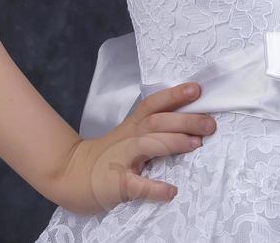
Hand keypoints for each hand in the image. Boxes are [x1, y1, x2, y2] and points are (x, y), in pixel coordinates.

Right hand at [44, 82, 216, 215]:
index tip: (197, 89)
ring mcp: (120, 160)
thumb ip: (155, 129)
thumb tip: (194, 124)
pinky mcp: (115, 184)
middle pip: (156, 122)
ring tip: (197, 144)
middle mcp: (128, 138)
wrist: (69, 174)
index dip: (174, 95)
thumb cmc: (109, 155)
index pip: (154, 104)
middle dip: (185, 120)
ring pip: (147, 145)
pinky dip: (154, 188)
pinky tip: (171, 191)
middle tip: (210, 124)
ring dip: (173, 142)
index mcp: (133, 125)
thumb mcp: (130, 135)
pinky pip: (136, 185)